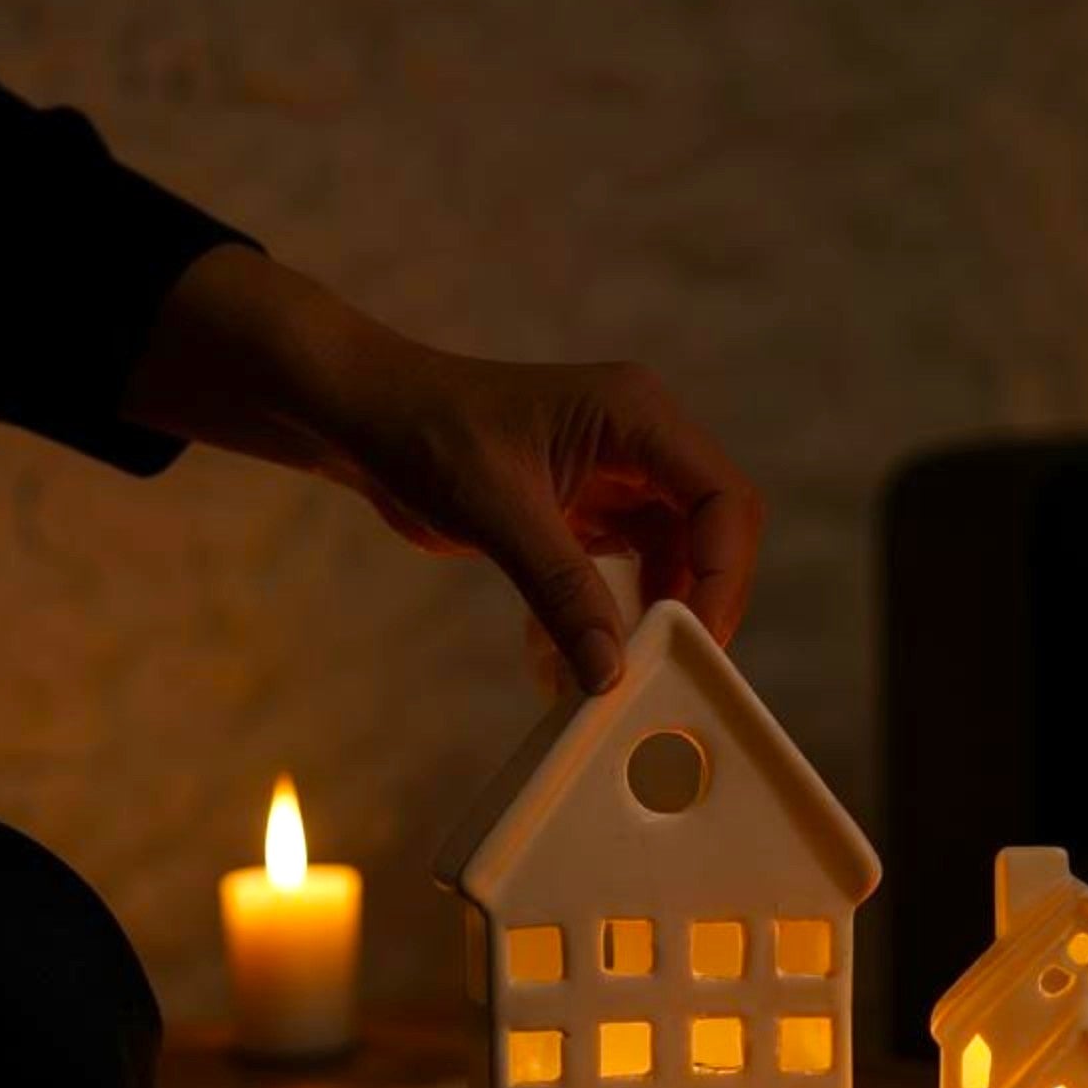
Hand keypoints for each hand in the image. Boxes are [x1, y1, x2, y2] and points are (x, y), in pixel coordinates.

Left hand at [123, 246, 762, 692]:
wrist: (364, 417)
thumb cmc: (426, 430)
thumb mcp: (497, 512)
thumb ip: (561, 591)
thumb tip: (610, 671)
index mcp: (635, 416)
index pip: (721, 498)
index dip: (724, 571)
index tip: (696, 636)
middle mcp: (642, 444)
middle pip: (715, 529)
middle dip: (700, 597)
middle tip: (671, 661)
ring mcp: (620, 478)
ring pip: (677, 557)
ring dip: (656, 613)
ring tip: (623, 664)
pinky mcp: (592, 512)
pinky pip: (630, 571)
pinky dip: (613, 614)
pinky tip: (582, 652)